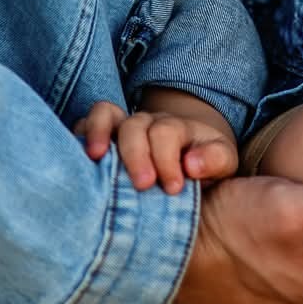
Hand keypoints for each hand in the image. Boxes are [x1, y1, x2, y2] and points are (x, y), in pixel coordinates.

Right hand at [73, 96, 238, 189]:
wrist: (189, 157)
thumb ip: (215, 160)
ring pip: (105, 114)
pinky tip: (79, 161)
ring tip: (96, 157)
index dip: (168, 160)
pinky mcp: (102, 136)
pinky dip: (80, 136)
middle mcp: (148, 122)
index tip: (173, 189)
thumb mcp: (222, 163)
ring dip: (98, 133)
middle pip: (135, 125)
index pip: (167, 132)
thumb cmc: (204, 165)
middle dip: (137, 154)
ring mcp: (123, 126)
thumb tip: (191, 164)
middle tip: (143, 185)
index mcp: (178, 128)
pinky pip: (85, 124)